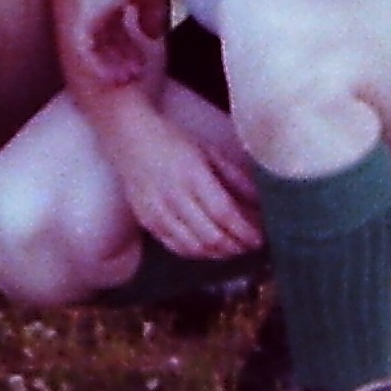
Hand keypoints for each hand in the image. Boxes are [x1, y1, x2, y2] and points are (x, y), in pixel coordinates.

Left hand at [69, 0, 167, 90]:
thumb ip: (152, 15)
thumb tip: (151, 36)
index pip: (117, 26)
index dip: (129, 47)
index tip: (143, 65)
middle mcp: (99, 3)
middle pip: (106, 37)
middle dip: (121, 59)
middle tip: (134, 77)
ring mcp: (90, 10)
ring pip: (95, 45)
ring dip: (109, 65)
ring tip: (125, 80)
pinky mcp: (84, 17)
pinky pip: (84, 48)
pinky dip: (96, 64)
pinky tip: (109, 77)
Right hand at [100, 96, 260, 263]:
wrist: (129, 137)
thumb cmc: (173, 141)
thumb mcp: (209, 152)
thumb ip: (236, 178)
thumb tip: (261, 202)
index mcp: (193, 174)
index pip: (225, 214)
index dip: (246, 231)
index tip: (261, 237)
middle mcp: (174, 196)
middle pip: (211, 236)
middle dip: (237, 246)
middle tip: (251, 245)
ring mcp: (157, 211)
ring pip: (195, 248)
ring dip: (219, 254)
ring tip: (234, 248)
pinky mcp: (147, 221)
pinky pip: (176, 247)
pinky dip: (197, 253)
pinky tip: (209, 248)